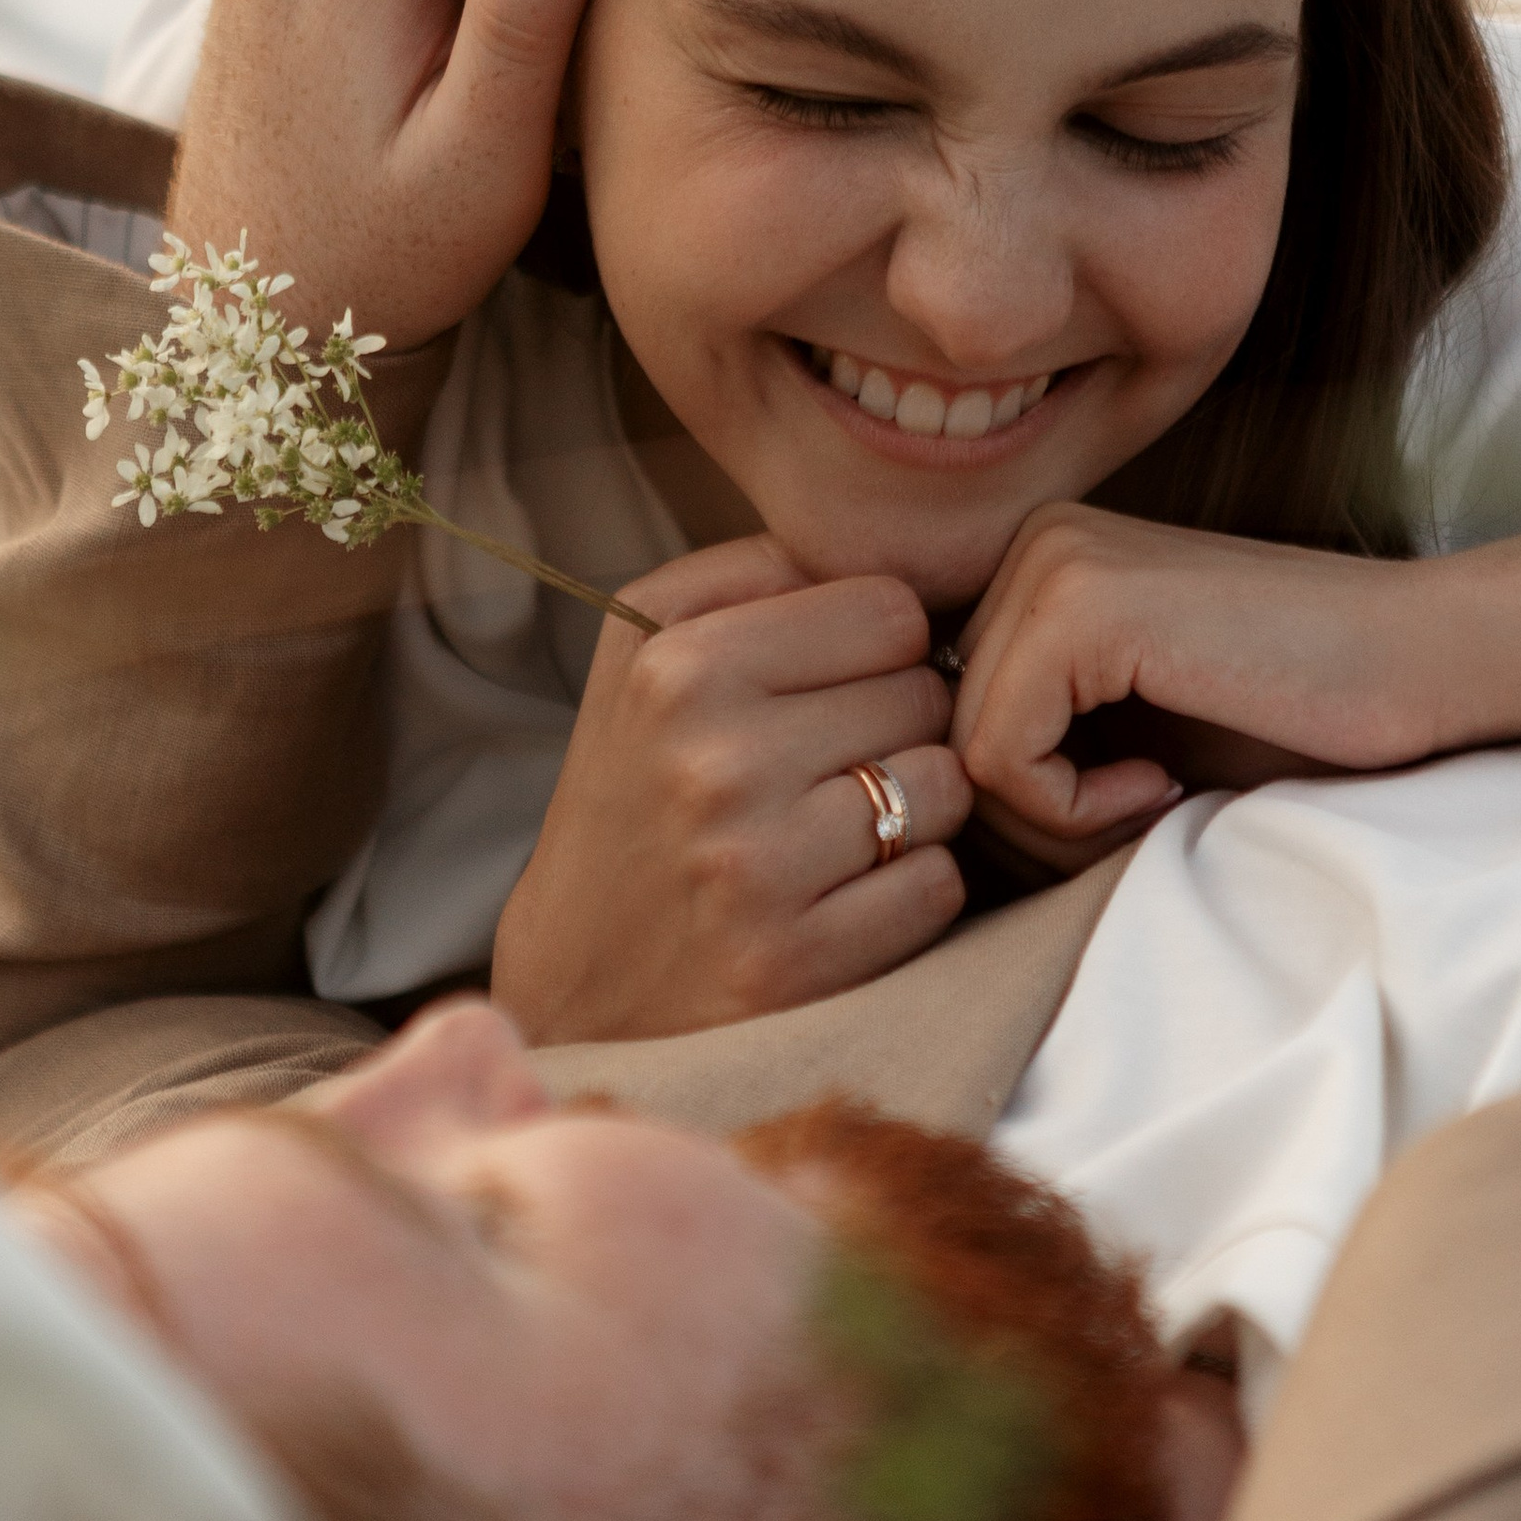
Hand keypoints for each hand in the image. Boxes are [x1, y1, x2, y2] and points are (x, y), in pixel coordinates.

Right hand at [490, 538, 970, 1042]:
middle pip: (924, 695)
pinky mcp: (792, 962)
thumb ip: (759, 576)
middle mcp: (711, 759)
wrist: (574, 979)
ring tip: (839, 828)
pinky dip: (911, 891)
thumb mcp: (646, 651)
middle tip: (827, 768)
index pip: (890, 609)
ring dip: (915, 809)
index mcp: (677, 663)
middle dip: (895, 726)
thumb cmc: (637, 790)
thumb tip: (898, 542)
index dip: (878, 647)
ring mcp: (753, 866)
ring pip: (946, 786)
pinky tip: (846, 896)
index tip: (833, 687)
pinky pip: (938, 885)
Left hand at [950, 505, 1445, 852]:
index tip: (1127, 807)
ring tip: (1158, 803)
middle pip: (945, 737)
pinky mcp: (1080, 605)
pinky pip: (997, 759)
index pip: (953, 720)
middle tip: (1145, 816)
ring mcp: (1053, 562)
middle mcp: (1034, 542)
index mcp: (1042, 563)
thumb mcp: (1136, 733)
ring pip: (962, 754)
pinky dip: (1071, 811)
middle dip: (1034, 818)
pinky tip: (1163, 788)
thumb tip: (919, 821)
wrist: (1430, 667)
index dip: (1027, 804)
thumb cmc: (1300, 719)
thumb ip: (1036, 746)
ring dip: (1055, 822)